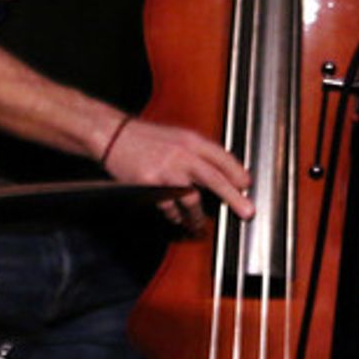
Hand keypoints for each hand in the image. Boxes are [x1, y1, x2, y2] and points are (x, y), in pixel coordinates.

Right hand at [100, 114, 254, 232]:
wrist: (112, 134)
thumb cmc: (144, 137)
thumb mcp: (176, 137)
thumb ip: (197, 153)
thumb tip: (222, 173)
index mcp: (190, 140)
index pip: (222, 158)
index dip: (237, 173)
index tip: (247, 186)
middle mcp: (181, 153)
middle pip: (214, 179)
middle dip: (233, 198)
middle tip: (247, 212)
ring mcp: (165, 169)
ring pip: (192, 199)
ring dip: (198, 216)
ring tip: (199, 225)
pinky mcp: (150, 183)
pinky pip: (168, 205)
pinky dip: (174, 214)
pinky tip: (175, 217)